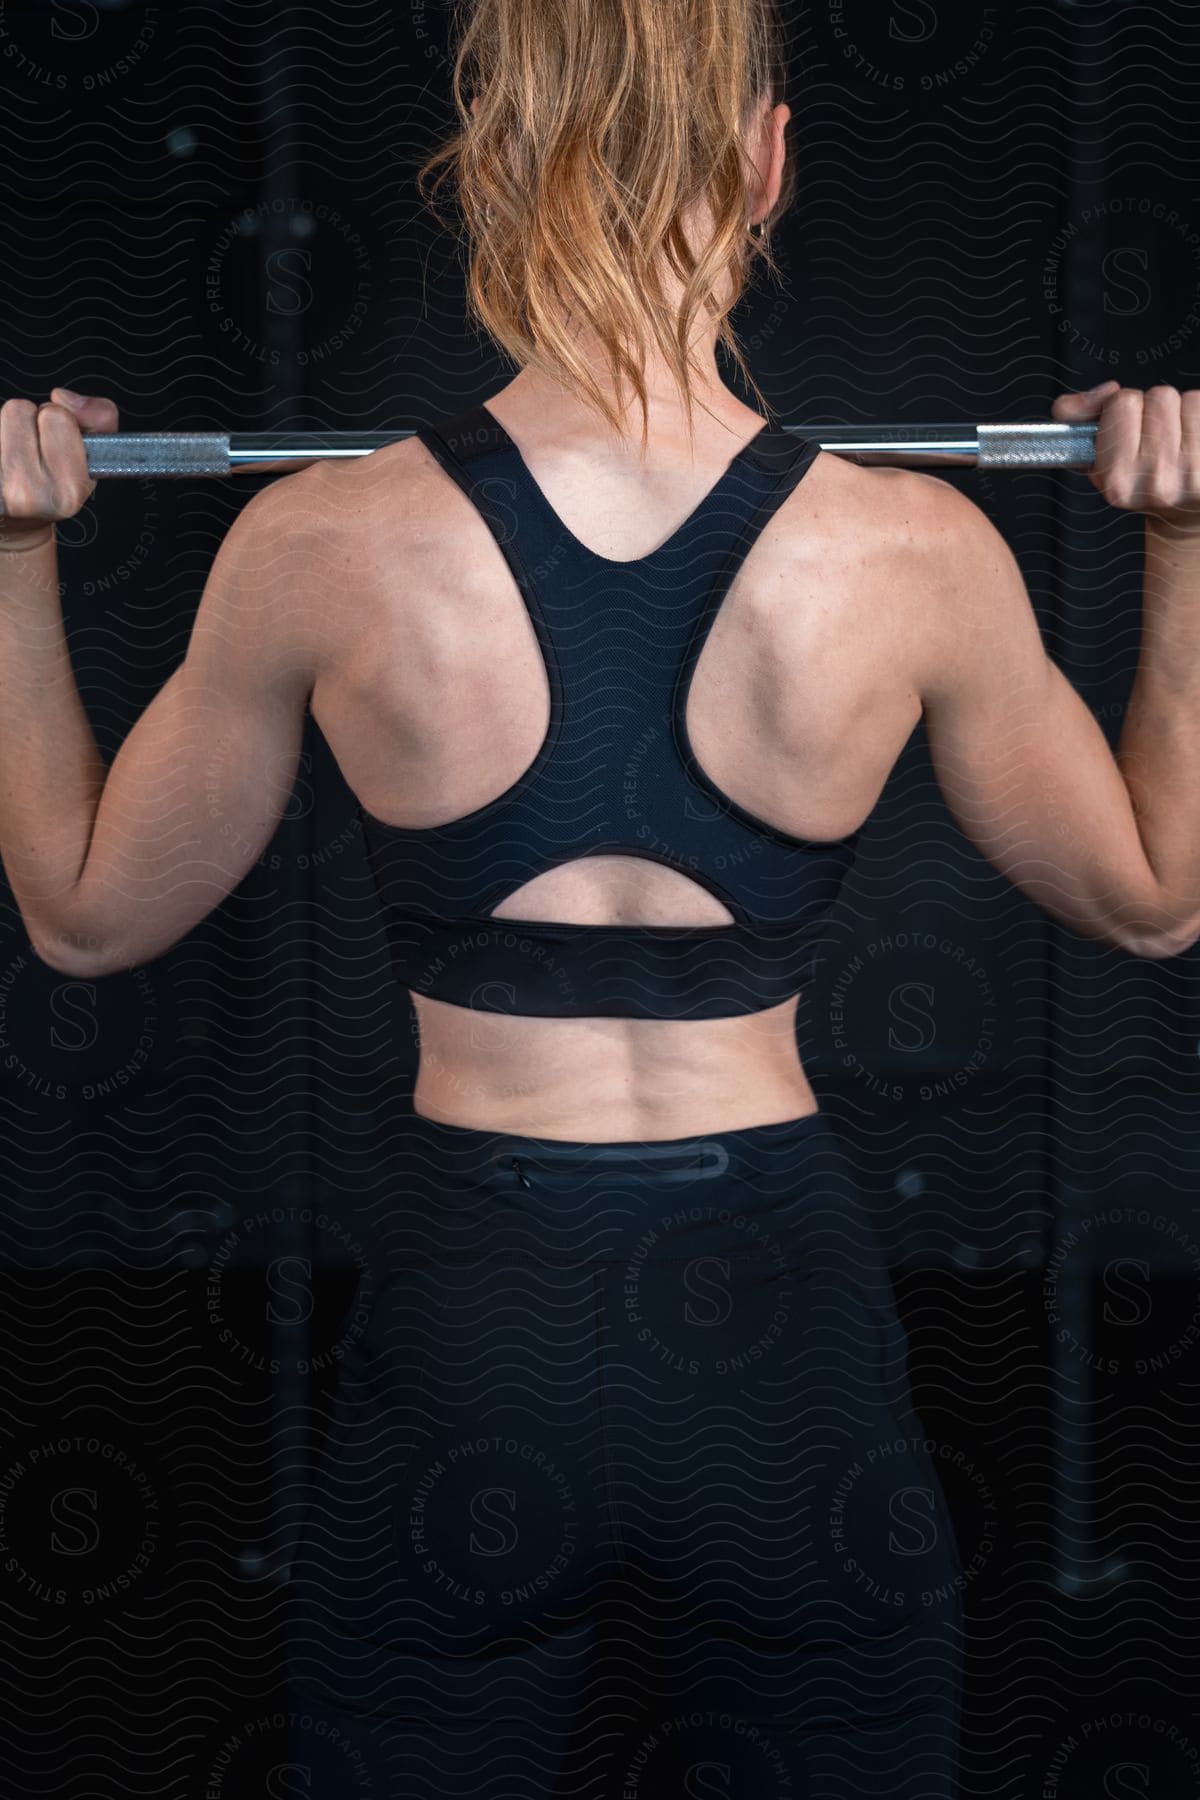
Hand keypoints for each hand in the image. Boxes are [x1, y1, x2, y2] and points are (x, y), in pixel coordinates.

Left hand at [0, 389, 119, 549]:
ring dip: (4, 430)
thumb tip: (63, 396)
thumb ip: (100, 418)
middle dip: (27, 423)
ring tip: (12, 455)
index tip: (56, 446)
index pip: (56, 415)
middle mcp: (27, 494)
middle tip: (30, 451)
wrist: (13, 524)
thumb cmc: (51, 488)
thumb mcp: (91, 458)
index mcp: (67, 491)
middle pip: (19, 410)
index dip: (56, 423)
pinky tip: (0, 461)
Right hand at [1052, 381, 1199, 530]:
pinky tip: (1196, 442)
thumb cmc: (1137, 478)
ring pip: (1188, 399)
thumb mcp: (1093, 454)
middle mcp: (1155, 480)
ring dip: (1183, 412)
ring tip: (1178, 441)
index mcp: (1117, 480)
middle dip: (1158, 410)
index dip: (1124, 408)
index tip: (1127, 431)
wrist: (1182, 512)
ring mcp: (1192, 474)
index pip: (1122, 402)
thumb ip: (1075, 414)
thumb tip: (1107, 390)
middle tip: (1157, 439)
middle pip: (1160, 396)